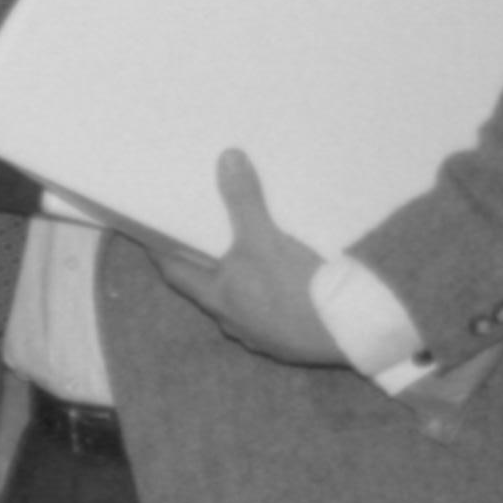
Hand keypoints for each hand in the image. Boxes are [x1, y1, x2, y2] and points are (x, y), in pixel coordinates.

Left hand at [135, 149, 341, 366]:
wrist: (351, 334)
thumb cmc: (296, 289)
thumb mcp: (266, 240)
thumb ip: (245, 200)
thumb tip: (227, 158)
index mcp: (217, 297)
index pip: (175, 272)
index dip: (161, 253)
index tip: (151, 236)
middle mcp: (232, 320)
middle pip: (208, 289)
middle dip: (205, 266)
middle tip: (201, 240)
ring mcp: (262, 335)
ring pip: (240, 306)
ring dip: (239, 285)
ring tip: (244, 259)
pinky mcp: (291, 343)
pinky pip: (271, 318)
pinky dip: (270, 301)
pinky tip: (283, 289)